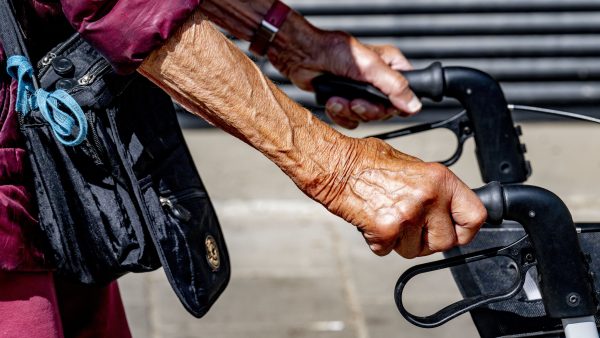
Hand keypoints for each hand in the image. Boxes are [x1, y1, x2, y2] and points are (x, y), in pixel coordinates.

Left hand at [268, 30, 420, 128]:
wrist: (304, 57)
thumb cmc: (335, 51)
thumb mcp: (371, 67)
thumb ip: (395, 86)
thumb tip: (414, 105)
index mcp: (391, 68)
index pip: (408, 94)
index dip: (397, 105)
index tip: (385, 105)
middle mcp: (378, 82)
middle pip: (385, 111)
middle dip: (368, 110)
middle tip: (356, 102)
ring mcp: (362, 93)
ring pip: (366, 118)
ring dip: (350, 111)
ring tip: (339, 99)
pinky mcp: (345, 102)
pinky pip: (350, 120)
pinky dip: (339, 114)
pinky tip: (332, 101)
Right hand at [305, 137, 485, 256]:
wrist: (337, 166)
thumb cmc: (369, 162)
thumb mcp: (413, 166)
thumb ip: (435, 190)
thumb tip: (450, 210)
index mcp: (440, 180)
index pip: (475, 216)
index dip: (466, 230)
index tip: (457, 232)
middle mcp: (428, 198)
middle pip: (445, 242)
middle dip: (428, 240)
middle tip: (411, 226)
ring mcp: (407, 216)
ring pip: (415, 251)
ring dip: (401, 241)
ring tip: (387, 216)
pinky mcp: (386, 231)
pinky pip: (389, 251)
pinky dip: (379, 242)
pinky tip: (372, 221)